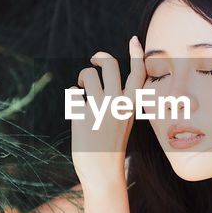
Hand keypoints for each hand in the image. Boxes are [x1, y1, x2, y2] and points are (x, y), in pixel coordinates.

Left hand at [70, 35, 145, 190]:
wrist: (104, 173)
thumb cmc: (111, 147)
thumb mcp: (123, 121)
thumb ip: (118, 101)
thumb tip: (102, 78)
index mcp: (132, 105)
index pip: (139, 74)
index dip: (136, 55)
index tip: (134, 40)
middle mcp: (118, 103)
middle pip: (110, 64)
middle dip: (99, 58)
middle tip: (94, 61)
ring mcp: (100, 108)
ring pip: (88, 75)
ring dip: (82, 78)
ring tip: (81, 88)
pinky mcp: (82, 114)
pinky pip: (73, 93)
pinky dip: (73, 97)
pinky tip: (75, 109)